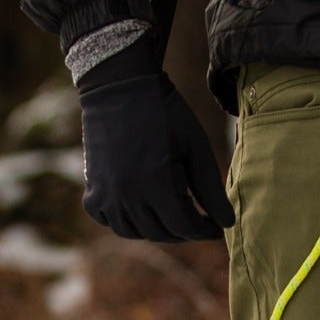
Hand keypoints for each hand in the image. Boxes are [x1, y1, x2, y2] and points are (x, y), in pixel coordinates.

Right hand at [76, 46, 233, 242]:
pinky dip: (124, 220)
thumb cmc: (165, 114)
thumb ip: (211, 189)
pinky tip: (140, 208)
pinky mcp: (92, 189)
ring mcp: (106, 195)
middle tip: (197, 220)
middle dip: (184, 231)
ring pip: (133, 231)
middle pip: (161, 232)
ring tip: (171, 214)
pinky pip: (107, 220)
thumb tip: (227, 224)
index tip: (216, 226)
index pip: (184, 227)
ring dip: (156, 229)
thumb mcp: (195, 148)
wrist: (121, 87)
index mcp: (156, 185)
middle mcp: (127, 195)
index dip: (204, 230)